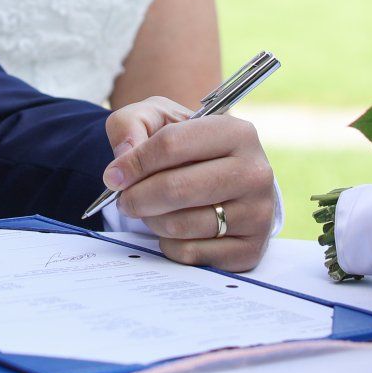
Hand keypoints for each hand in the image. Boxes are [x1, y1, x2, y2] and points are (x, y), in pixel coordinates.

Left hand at [102, 96, 275, 270]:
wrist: (221, 177)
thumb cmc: (185, 147)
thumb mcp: (157, 118)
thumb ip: (130, 125)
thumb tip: (121, 165)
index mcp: (237, 132)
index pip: (172, 144)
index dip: (134, 162)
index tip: (113, 176)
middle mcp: (255, 173)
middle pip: (176, 188)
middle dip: (137, 197)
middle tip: (124, 200)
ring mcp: (258, 214)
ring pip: (181, 225)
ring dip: (152, 221)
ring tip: (150, 211)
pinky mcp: (250, 250)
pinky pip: (190, 254)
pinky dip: (169, 245)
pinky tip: (174, 230)